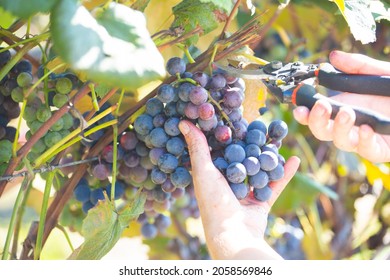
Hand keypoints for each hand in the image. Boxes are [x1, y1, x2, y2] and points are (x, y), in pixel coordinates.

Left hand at [178, 120, 299, 259]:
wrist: (233, 233)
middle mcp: (229, 183)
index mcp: (213, 175)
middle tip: (261, 126)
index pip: (221, 150)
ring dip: (269, 157)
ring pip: (260, 170)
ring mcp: (246, 193)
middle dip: (252, 144)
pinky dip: (284, 173)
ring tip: (278, 139)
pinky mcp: (261, 202)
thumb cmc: (213, 201)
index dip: (227, 135)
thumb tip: (183, 122)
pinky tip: (294, 159)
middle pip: (243, 159)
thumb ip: (197, 147)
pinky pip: (275, 185)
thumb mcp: (204, 170)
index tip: (236, 118)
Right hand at [293, 50, 389, 162]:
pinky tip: (364, 128)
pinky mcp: (380, 150)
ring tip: (346, 112)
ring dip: (338, 128)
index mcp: (344, 107)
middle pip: (322, 131)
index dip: (305, 113)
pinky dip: (363, 141)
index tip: (299, 107)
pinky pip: (367, 151)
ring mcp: (363, 139)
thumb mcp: (380, 73)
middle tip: (320, 106)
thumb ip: (357, 66)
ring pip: (341, 142)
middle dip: (316, 121)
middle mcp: (350, 125)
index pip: (317, 114)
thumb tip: (333, 56)